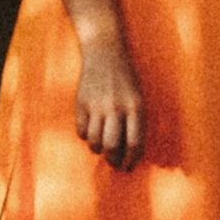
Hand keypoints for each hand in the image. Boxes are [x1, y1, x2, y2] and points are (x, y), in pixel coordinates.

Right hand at [75, 33, 145, 168]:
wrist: (104, 52)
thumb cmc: (125, 80)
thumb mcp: (138, 99)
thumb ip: (136, 123)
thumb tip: (131, 154)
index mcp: (135, 107)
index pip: (135, 144)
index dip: (131, 161)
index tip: (128, 167)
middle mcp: (116, 107)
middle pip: (112, 147)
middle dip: (113, 161)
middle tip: (114, 163)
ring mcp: (96, 105)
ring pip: (94, 142)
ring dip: (98, 149)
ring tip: (101, 146)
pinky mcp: (81, 103)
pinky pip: (81, 131)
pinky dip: (85, 136)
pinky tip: (91, 131)